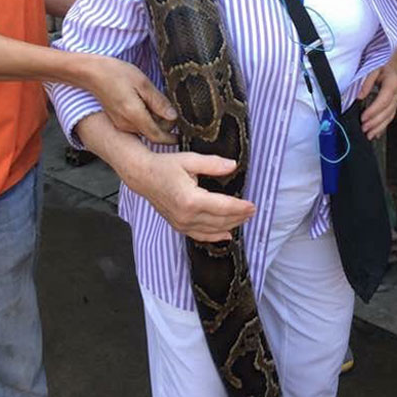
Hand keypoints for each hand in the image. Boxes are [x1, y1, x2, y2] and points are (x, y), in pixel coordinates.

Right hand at [79, 54, 177, 144]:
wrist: (92, 73)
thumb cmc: (117, 74)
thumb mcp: (143, 83)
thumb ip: (158, 102)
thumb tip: (173, 117)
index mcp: (134, 116)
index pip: (157, 136)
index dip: (171, 138)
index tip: (182, 135)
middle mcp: (126, 124)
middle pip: (152, 133)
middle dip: (165, 128)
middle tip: (176, 115)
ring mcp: (120, 123)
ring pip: (144, 129)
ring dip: (155, 122)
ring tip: (162, 106)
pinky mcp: (117, 120)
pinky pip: (136, 124)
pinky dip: (146, 118)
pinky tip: (147, 104)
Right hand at [120, 144, 255, 241]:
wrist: (142, 176)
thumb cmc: (165, 166)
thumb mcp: (190, 159)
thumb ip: (213, 164)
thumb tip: (233, 166)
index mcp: (191, 199)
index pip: (223, 207)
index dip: (240, 207)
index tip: (253, 205)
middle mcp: (186, 215)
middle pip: (220, 220)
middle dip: (239, 216)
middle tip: (253, 211)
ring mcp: (181, 223)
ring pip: (212, 230)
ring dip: (230, 225)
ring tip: (244, 219)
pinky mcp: (178, 226)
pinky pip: (200, 236)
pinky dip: (214, 237)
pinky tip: (226, 235)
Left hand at [357, 56, 396, 139]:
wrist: (392, 57)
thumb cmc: (382, 60)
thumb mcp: (373, 66)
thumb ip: (366, 81)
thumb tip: (360, 96)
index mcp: (393, 83)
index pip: (384, 101)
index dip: (373, 111)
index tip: (363, 118)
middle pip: (388, 111)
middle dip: (375, 122)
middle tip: (364, 129)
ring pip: (390, 116)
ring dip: (379, 127)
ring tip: (369, 135)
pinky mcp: (395, 101)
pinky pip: (390, 115)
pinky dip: (383, 125)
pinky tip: (376, 132)